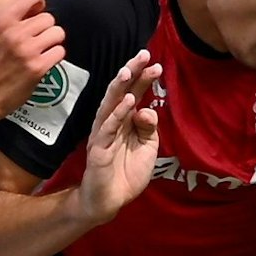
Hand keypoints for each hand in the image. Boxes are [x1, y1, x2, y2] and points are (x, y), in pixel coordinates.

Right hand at [0, 0, 63, 124]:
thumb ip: (5, 12)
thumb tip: (30, 5)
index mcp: (1, 20)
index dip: (37, 3)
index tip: (35, 11)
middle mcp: (15, 33)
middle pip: (48, 17)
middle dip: (43, 27)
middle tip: (35, 37)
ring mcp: (28, 51)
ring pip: (57, 33)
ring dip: (51, 40)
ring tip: (41, 47)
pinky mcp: (38, 67)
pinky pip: (60, 51)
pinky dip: (54, 55)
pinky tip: (43, 59)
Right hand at [76, 51, 161, 221]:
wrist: (109, 200)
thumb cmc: (126, 172)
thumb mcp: (147, 147)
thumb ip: (149, 127)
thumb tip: (147, 109)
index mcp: (125, 119)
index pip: (133, 92)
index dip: (143, 78)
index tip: (157, 64)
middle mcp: (112, 122)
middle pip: (120, 92)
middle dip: (131, 72)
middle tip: (143, 55)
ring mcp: (103, 134)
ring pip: (110, 105)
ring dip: (120, 88)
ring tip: (129, 72)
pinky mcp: (98, 149)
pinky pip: (107, 128)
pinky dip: (117, 115)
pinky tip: (127, 103)